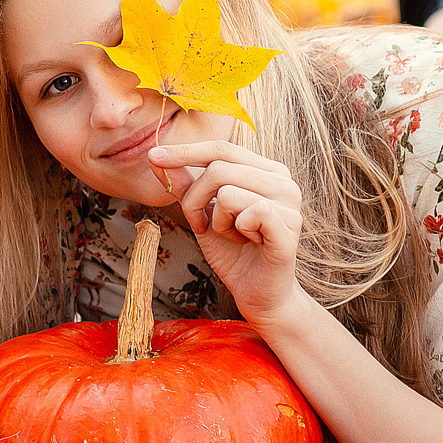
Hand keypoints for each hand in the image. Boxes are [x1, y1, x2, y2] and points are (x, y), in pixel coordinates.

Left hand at [146, 139, 302, 322]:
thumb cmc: (234, 252)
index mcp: (266, 170)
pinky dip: (235, 231)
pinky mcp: (289, 226)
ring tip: (233, 235)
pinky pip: (247, 213)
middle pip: (218, 167)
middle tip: (199, 224)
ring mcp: (290, 202)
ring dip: (217, 220)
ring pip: (227, 191)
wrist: (258, 294)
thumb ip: (184, 185)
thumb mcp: (202, 213)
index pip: (221, 148)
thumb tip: (156, 157)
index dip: (185, 151)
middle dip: (194, 198)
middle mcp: (283, 181)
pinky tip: (248, 242)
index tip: (153, 156)